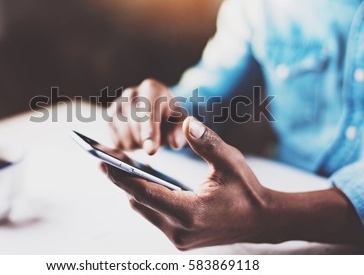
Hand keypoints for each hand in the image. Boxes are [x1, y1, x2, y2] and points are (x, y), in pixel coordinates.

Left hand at [101, 116, 271, 249]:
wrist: (263, 222)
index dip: (121, 176)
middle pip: (138, 201)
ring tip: (120, 164)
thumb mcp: (231, 162)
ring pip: (144, 209)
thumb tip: (186, 122)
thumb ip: (207, 143)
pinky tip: (143, 178)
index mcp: (189, 212)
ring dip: (133, 188)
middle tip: (105, 157)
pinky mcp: (180, 239)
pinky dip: (146, 196)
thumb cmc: (247, 191)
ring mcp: (179, 239)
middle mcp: (179, 231)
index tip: (100, 161)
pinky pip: (153, 214)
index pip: (144, 192)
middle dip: (122, 179)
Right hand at [108, 79, 186, 154]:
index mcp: (151, 89)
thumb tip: (174, 143)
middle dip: (145, 140)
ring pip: (123, 136)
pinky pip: (115, 141)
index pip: (147, 113)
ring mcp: (117, 104)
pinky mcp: (108, 118)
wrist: (154, 110)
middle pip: (134, 127)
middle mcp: (131, 93)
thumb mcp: (179, 121)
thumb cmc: (169, 116)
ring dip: (137, 144)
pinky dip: (127, 146)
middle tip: (155, 143)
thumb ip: (179, 131)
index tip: (151, 151)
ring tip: (145, 138)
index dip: (149, 133)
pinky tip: (135, 139)